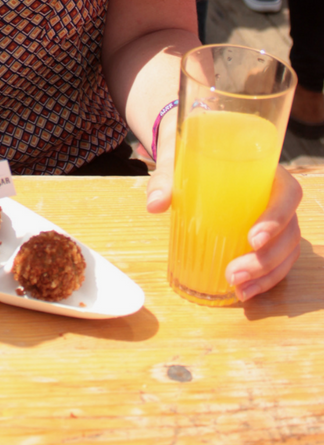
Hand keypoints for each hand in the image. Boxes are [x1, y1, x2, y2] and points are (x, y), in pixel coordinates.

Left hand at [146, 124, 302, 300]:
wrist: (186, 151)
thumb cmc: (189, 152)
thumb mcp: (177, 157)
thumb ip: (166, 177)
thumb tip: (154, 204)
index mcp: (265, 170)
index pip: (288, 193)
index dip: (278, 217)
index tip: (253, 238)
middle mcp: (276, 196)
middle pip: (289, 231)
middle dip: (266, 259)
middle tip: (234, 273)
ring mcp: (275, 220)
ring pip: (287, 251)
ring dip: (266, 275)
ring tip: (238, 289)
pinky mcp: (266, 238)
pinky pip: (277, 262)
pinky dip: (264, 280)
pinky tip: (244, 293)